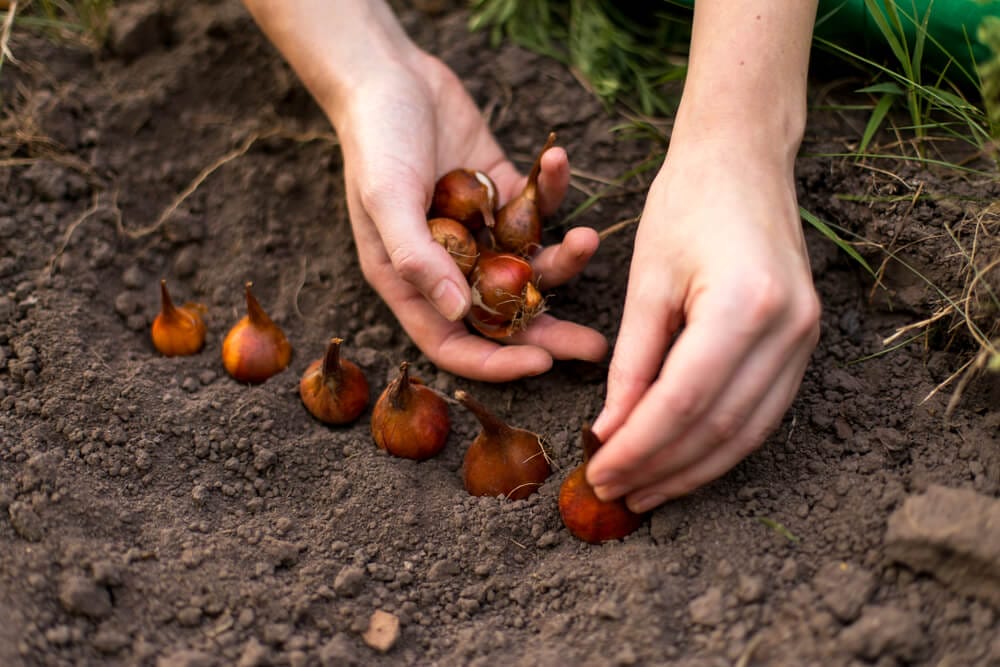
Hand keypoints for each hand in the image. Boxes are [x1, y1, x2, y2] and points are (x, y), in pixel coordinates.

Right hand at [331, 49, 606, 380]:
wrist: (390, 73)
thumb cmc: (375, 138)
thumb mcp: (386, 198)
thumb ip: (416, 256)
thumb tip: (455, 311)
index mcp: (411, 280)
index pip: (454, 341)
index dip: (495, 361)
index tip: (542, 364)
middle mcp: (448, 264)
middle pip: (503, 315)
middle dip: (549, 332)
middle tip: (595, 347)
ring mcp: (479, 230)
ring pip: (530, 264)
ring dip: (564, 258)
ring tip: (588, 238)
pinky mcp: (502, 193)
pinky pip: (536, 206)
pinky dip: (550, 188)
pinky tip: (556, 159)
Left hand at [585, 136, 820, 511]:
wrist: (743, 159)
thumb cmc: (685, 204)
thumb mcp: (646, 281)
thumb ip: (632, 362)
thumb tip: (611, 433)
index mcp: (744, 305)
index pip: (682, 403)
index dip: (637, 448)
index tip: (598, 473)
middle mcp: (788, 330)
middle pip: (718, 428)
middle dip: (661, 469)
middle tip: (613, 493)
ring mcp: (806, 339)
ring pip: (746, 433)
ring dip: (692, 470)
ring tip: (644, 492)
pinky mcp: (805, 343)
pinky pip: (763, 414)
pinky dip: (720, 445)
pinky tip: (683, 462)